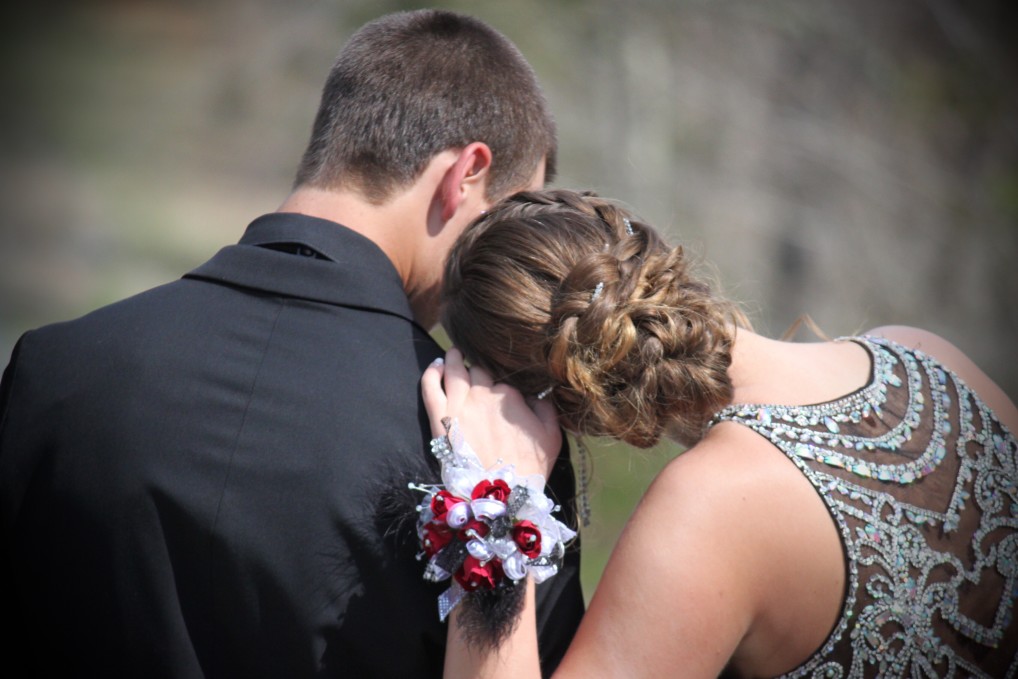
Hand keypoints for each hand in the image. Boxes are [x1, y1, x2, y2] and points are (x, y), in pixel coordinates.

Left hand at [422, 348, 560, 478]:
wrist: (502, 493)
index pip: (501, 378)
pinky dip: (431, 372)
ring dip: (454, 359)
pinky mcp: (440, 417)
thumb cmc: (530, 467)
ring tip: (453, 355)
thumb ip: (546, 406)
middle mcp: (484, 394)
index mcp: (510, 395)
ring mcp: (460, 404)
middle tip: (475, 372)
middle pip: (478, 371)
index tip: (498, 387)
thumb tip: (538, 392)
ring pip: (454, 370)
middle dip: (477, 370)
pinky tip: (435, 366)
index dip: (499, 382)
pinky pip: (430, 386)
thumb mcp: (552, 434)